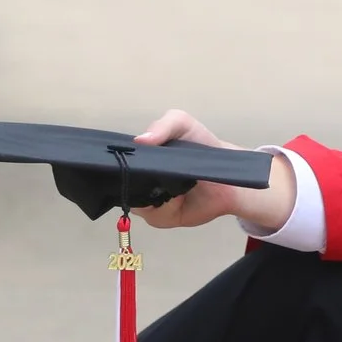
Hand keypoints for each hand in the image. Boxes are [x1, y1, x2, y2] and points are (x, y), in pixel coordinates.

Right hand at [131, 109, 295, 233]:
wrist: (226, 175)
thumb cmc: (201, 145)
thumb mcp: (182, 124)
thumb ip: (163, 126)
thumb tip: (140, 140)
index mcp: (138, 157)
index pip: (115, 164)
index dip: (118, 164)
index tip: (124, 162)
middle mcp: (138, 180)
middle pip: (121, 186)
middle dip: (135, 182)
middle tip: (154, 176)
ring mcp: (148, 200)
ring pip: (136, 204)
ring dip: (154, 196)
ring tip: (175, 187)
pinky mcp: (162, 217)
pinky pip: (154, 216)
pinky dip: (166, 208)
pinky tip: (179, 199)